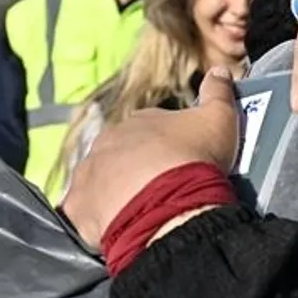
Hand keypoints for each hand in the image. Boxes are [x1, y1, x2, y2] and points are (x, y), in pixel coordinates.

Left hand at [61, 67, 240, 249]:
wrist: (170, 206)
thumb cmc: (195, 158)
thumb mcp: (220, 118)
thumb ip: (218, 92)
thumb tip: (219, 71)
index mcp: (140, 120)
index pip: (151, 128)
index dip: (168, 146)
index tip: (182, 161)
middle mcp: (107, 142)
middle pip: (123, 153)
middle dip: (139, 168)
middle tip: (163, 187)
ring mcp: (88, 173)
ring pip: (101, 181)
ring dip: (117, 191)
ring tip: (143, 210)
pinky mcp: (77, 206)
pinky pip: (84, 211)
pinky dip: (97, 217)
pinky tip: (118, 226)